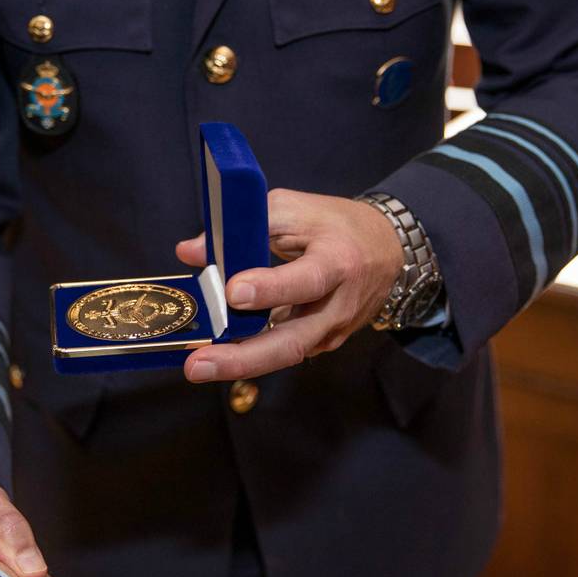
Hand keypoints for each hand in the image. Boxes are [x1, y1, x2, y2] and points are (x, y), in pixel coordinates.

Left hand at [175, 188, 401, 381]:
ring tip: (199, 367)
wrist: (386, 250)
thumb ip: (242, 228)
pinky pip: (281, 352)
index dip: (270, 288)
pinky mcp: (321, 343)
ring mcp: (331, 331)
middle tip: (198, 365)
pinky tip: (217, 357)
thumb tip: (191, 251)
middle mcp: (337, 306)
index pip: (306, 281)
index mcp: (337, 261)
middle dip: (242, 358)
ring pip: (284, 355)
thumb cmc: (334, 225)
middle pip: (292, 342)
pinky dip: (249, 356)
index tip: (233, 291)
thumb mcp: (292, 209)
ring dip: (239, 365)